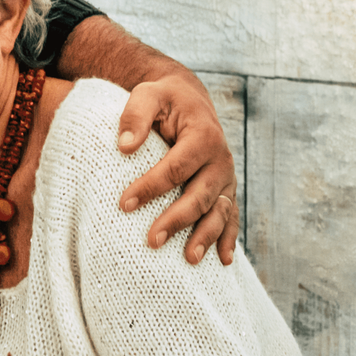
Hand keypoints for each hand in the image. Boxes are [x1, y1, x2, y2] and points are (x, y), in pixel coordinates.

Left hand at [116, 75, 238, 265]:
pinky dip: (229, 238)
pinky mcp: (226, 189)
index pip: (175, 168)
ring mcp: (226, 177)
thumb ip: (135, 115)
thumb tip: (124, 146)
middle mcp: (220, 160)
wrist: (188, 99)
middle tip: (152, 241)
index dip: (150, 187)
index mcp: (203, 137)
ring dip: (206, 236)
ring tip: (189, 259)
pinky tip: (223, 261)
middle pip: (199, 195)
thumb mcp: (147, 95)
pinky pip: (231, 216)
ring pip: (220, 211)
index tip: (124, 204)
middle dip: (177, 220)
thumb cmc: (163, 98)